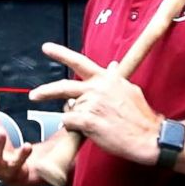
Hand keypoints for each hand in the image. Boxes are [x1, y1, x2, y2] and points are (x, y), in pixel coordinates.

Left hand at [29, 42, 161, 164]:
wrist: (150, 136)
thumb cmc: (141, 117)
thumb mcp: (129, 89)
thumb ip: (115, 79)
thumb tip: (111, 66)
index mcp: (106, 78)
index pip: (80, 62)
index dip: (61, 54)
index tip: (46, 48)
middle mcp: (97, 88)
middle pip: (63, 87)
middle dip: (45, 91)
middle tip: (34, 95)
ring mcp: (92, 104)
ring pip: (69, 110)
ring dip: (76, 118)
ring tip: (94, 124)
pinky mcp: (88, 120)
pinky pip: (69, 122)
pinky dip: (74, 128)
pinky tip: (89, 130)